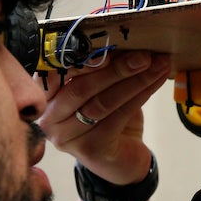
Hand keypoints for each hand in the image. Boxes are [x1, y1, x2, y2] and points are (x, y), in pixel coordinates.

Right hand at [37, 50, 169, 184]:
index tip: (109, 42)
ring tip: (157, 65)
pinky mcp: (90, 149)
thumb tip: (124, 40)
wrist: (121, 160)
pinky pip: (117, 117)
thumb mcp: (99, 88)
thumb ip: (101, 67)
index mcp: (43, 94)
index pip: (55, 70)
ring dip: (133, 81)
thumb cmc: (108, 118)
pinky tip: (155, 83)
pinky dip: (140, 96)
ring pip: (101, 103)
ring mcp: (66, 137)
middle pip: (81, 87)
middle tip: (144, 55)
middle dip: (116, 68)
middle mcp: (48, 117)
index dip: (81, 56)